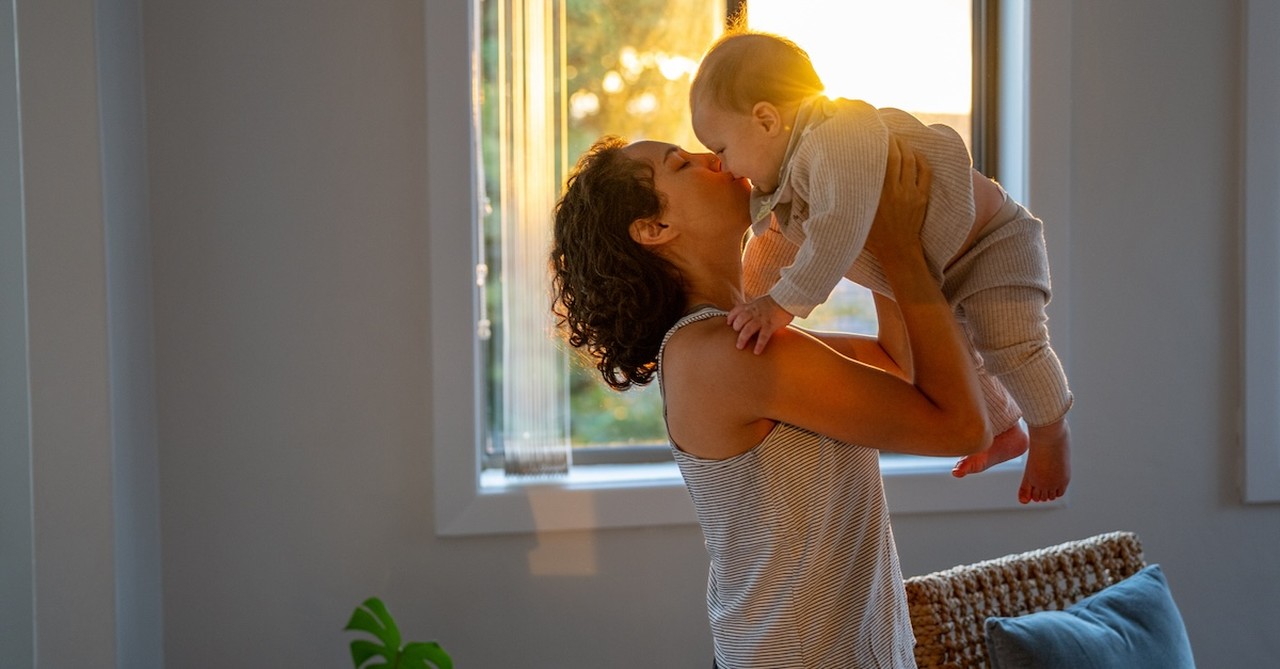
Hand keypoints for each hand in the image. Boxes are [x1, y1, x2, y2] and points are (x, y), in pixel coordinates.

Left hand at [727, 295, 794, 353]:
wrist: (788, 299)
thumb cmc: (776, 303)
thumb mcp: (761, 302)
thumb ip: (753, 309)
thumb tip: (748, 316)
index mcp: (752, 306)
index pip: (737, 309)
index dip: (731, 316)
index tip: (728, 323)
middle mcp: (755, 312)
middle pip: (740, 319)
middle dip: (735, 327)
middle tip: (735, 334)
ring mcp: (762, 318)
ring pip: (748, 328)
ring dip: (742, 338)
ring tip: (740, 346)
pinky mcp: (771, 325)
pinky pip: (763, 336)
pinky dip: (759, 344)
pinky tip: (756, 351)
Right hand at [864, 135, 931, 259]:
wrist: (897, 251)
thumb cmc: (872, 236)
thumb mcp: (858, 216)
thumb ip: (854, 199)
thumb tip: (839, 184)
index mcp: (878, 194)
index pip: (881, 161)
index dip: (880, 145)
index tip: (875, 135)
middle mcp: (895, 191)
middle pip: (897, 156)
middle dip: (893, 141)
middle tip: (887, 132)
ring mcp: (911, 193)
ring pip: (911, 161)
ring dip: (906, 147)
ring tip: (899, 140)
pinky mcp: (922, 198)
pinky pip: (925, 172)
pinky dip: (921, 159)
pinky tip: (915, 153)